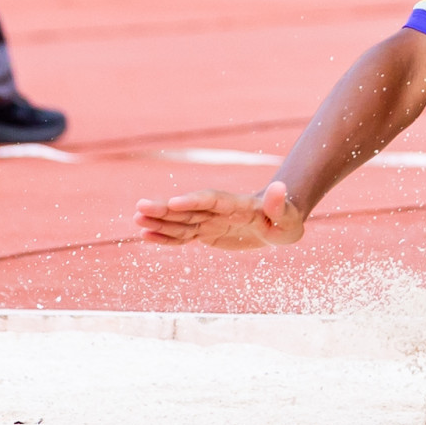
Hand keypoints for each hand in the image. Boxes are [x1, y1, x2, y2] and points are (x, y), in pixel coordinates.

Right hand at [133, 181, 304, 249]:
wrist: (279, 223)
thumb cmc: (287, 221)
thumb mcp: (289, 218)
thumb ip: (280, 205)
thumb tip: (279, 187)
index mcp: (239, 206)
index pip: (213, 200)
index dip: (194, 201)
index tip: (173, 202)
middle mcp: (220, 211)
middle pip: (190, 209)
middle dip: (166, 209)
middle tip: (140, 207)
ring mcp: (211, 221)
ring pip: (182, 222)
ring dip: (160, 221)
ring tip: (136, 219)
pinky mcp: (207, 233)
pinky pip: (184, 236)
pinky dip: (166, 237)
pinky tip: (145, 235)